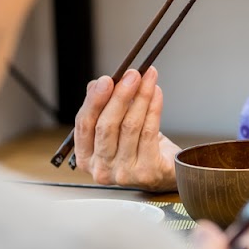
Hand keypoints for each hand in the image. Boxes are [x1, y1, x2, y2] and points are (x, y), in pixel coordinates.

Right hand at [72, 68, 179, 190]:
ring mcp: (123, 174)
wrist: (164, 171)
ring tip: (148, 79)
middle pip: (106, 126)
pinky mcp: (146, 172)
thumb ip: (102, 107)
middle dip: (120, 96)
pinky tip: (156, 93)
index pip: (84, 125)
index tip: (106, 80)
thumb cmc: (136, 148)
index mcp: (86, 158)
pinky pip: (148, 132)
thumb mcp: (115, 127)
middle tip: (132, 75)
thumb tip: (97, 85)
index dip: (94, 101)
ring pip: (130, 127)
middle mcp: (101, 169)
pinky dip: (153, 108)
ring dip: (141, 97)